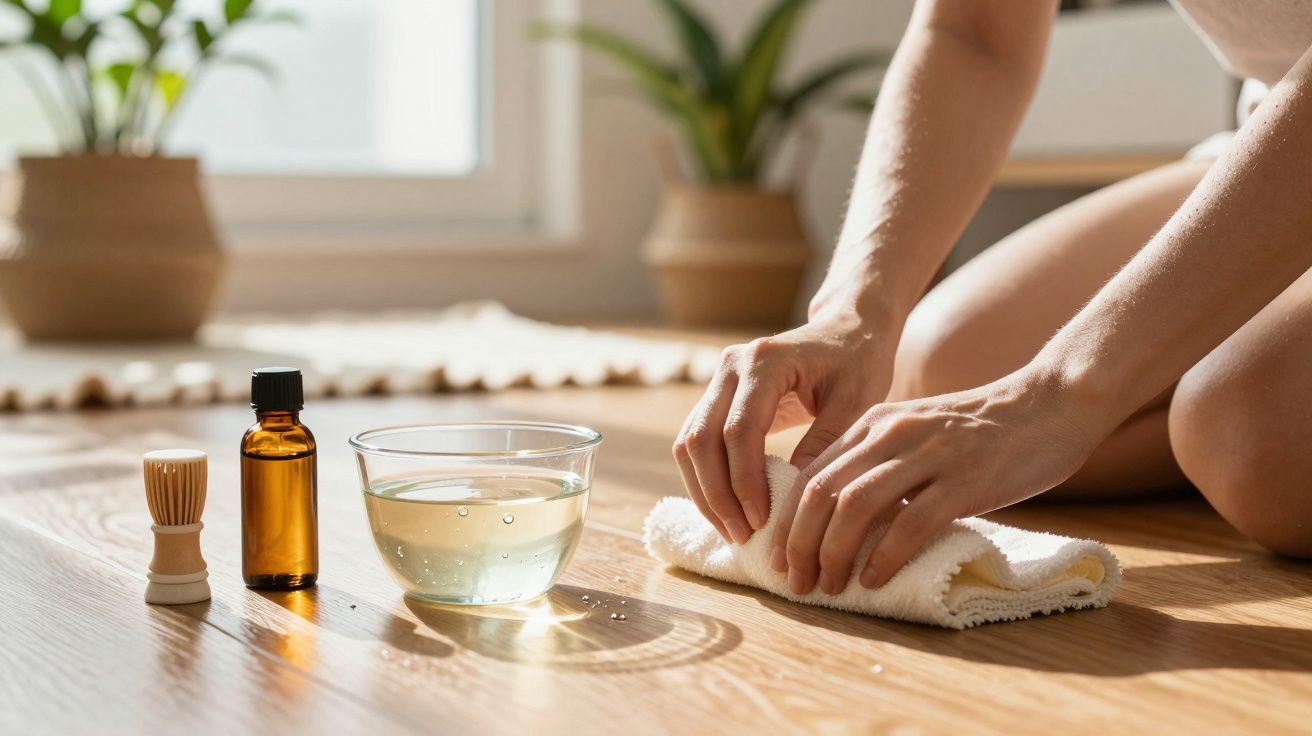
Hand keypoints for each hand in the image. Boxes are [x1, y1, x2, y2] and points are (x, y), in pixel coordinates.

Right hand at [672, 308, 896, 544]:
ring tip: (733, 530)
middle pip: (700, 439)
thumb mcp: (857, 401)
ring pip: (688, 444)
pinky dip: (705, 479)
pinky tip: (728, 510)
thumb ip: (826, 442)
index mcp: (766, 362)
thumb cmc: (859, 362)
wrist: (846, 329)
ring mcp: (718, 378)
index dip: (744, 480)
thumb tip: (793, 496)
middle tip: (741, 535)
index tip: (760, 520)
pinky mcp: (716, 396)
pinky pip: (696, 442)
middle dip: (717, 494)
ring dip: (705, 491)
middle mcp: (731, 365)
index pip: (739, 429)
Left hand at [771, 367, 1112, 594]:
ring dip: (833, 554)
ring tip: (830, 586)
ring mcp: (928, 455)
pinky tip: (874, 579)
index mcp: (874, 424)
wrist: (1052, 402)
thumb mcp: (917, 434)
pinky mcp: (965, 479)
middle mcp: (891, 434)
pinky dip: (885, 555)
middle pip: (822, 493)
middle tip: (796, 582)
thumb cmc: (985, 430)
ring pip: (855, 507)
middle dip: (800, 544)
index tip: (779, 560)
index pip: (811, 475)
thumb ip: (881, 463)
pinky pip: (911, 521)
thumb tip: (842, 520)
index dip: (787, 523)